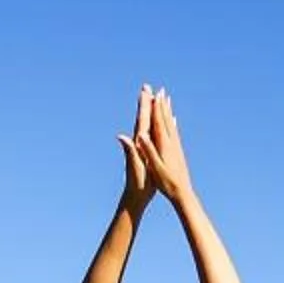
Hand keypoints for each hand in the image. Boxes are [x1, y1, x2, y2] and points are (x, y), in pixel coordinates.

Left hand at [116, 86, 158, 205]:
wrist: (135, 196)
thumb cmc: (136, 183)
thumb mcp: (134, 166)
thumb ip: (128, 150)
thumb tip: (121, 137)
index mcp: (138, 143)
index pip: (141, 120)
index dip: (144, 105)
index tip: (146, 90)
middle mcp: (138, 142)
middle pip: (143, 118)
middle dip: (145, 103)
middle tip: (147, 86)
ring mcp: (143, 147)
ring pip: (148, 125)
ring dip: (151, 111)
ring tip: (154, 98)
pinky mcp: (147, 152)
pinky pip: (154, 135)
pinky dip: (158, 126)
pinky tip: (163, 122)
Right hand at [135, 86, 196, 204]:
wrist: (182, 192)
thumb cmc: (166, 182)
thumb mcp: (154, 167)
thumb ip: (147, 150)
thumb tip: (140, 135)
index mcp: (164, 145)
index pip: (159, 122)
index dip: (156, 108)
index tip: (154, 94)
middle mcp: (172, 143)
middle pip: (166, 120)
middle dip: (163, 105)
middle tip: (161, 90)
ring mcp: (176, 147)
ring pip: (171, 125)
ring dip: (168, 111)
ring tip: (167, 100)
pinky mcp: (178, 152)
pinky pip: (174, 133)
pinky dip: (172, 124)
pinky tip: (174, 121)